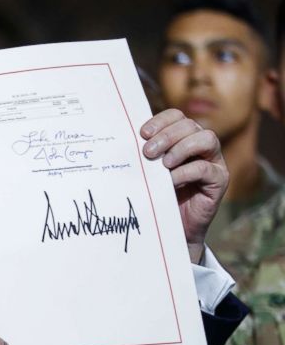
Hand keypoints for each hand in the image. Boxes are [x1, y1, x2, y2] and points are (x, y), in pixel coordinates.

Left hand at [140, 108, 227, 263]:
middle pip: (190, 125)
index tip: (142, 133)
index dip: (161, 121)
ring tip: (164, 164)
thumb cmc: (157, 197)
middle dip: (167, 136)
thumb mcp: (148, 173)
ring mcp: (213, 162)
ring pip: (206, 139)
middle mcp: (201, 146)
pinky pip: (206, 168)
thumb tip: (125, 142)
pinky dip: (186, 172)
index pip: (177, 117)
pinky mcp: (219, 180)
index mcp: (183, 138)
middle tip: (147, 153)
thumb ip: (144, 157)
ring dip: (182, 148)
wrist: (170, 228)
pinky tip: (170, 182)